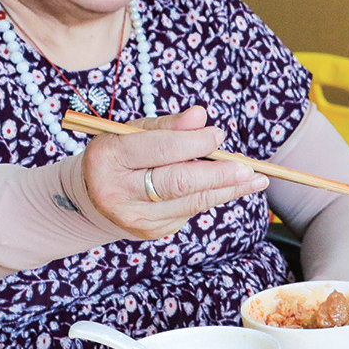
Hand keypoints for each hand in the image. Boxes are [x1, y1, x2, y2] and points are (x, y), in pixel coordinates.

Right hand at [79, 106, 267, 239]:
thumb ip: (168, 125)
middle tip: (248, 167)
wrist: (92, 196)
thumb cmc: (120, 154)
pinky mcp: (151, 232)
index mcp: (109, 157)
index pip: (160, 149)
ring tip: (257, 179)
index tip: (219, 135)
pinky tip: (230, 188)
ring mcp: (135, 217)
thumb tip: (201, 116)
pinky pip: (190, 211)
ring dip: (228, 189)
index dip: (194, 142)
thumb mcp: (134, 132)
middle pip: (178, 182)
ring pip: (191, 201)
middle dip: (219, 174)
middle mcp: (117, 192)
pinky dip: (211, 197)